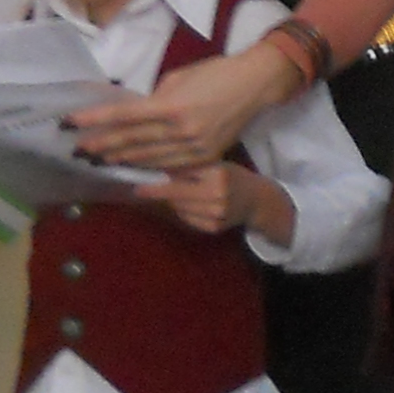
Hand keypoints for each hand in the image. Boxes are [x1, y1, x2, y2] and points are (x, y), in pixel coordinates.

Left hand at [70, 45, 275, 171]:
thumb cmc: (215, 72)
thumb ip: (154, 100)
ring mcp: (194, 147)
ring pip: (148, 158)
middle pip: (131, 141)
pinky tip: (133, 168)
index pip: (122, 116)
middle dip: (102, 145)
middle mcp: (180, 130)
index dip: (93, 121)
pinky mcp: (206, 156)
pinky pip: (171, 166)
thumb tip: (134, 115)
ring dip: (121, 160)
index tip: (69, 124)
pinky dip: (149, 167)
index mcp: (171, 105)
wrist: (255, 85)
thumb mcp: (178, 78)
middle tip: (78, 150)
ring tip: (100, 161)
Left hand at [136, 164, 250, 235]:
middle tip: (142, 190)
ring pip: (180, 208)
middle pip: (177, 197)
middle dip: (159, 193)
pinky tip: (193, 205)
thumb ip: (190, 168)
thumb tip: (157, 170)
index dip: (158, 185)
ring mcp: (216, 214)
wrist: (255, 200)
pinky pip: (187, 219)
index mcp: (218, 174)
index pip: (181, 179)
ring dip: (173, 201)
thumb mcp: (215, 164)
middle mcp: (218, 195)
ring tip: (183, 193)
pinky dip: (184, 212)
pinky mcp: (214, 228)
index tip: (138, 187)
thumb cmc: (231, 176)